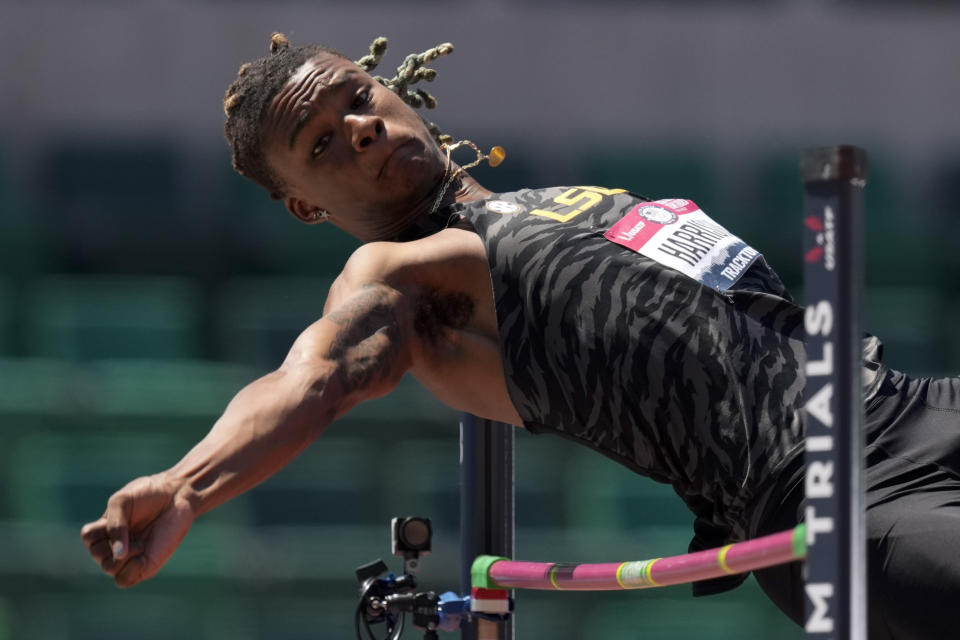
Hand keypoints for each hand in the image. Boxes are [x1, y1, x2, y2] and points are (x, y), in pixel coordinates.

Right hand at [80, 473, 194, 587]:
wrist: (177, 496)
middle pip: (97, 554)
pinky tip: (143, 554)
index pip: (88, 537)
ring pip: (109, 569)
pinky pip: (124, 580)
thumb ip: (114, 525)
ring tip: (140, 543)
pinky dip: (130, 569)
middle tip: (133, 529)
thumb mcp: (123, 502)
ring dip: (122, 555)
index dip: (99, 529)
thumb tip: (118, 555)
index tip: (118, 515)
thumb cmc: (149, 495)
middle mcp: (116, 544)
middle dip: (112, 540)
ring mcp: (130, 556)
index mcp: (107, 528)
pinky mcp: (146, 566)